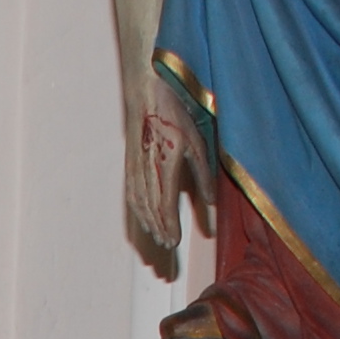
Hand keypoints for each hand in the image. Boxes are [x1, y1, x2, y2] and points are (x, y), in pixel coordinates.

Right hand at [124, 90, 213, 278]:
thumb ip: (203, 174)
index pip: (165, 203)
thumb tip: (210, 203)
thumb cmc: (174, 113)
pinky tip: (141, 218)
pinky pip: (131, 193)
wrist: (146, 90)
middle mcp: (147, 167)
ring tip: (156, 237)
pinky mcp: (129, 162)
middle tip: (166, 248)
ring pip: (139, 203)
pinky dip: (136, 210)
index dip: (169, 225)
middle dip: (158, 229)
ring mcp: (134, 166)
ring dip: (147, 223)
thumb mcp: (197, 141)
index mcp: (166, 162)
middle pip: (150, 208)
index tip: (174, 242)